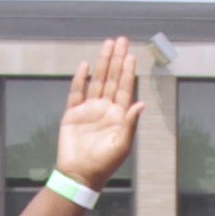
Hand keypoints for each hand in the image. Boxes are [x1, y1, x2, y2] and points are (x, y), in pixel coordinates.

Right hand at [53, 39, 142, 192]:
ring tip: (107, 45)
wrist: (79, 175)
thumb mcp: (123, 145)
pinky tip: (85, 65)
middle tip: (121, 40)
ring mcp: (88, 110)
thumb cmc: (104, 164)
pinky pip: (77, 92)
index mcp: (119, 116)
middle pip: (112, 79)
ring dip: (102, 63)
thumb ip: (131, 123)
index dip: (128, 72)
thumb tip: (141, 103)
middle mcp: (105, 109)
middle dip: (116, 60)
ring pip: (97, 81)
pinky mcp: (72, 114)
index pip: (125, 88)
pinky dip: (80, 79)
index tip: (131, 55)